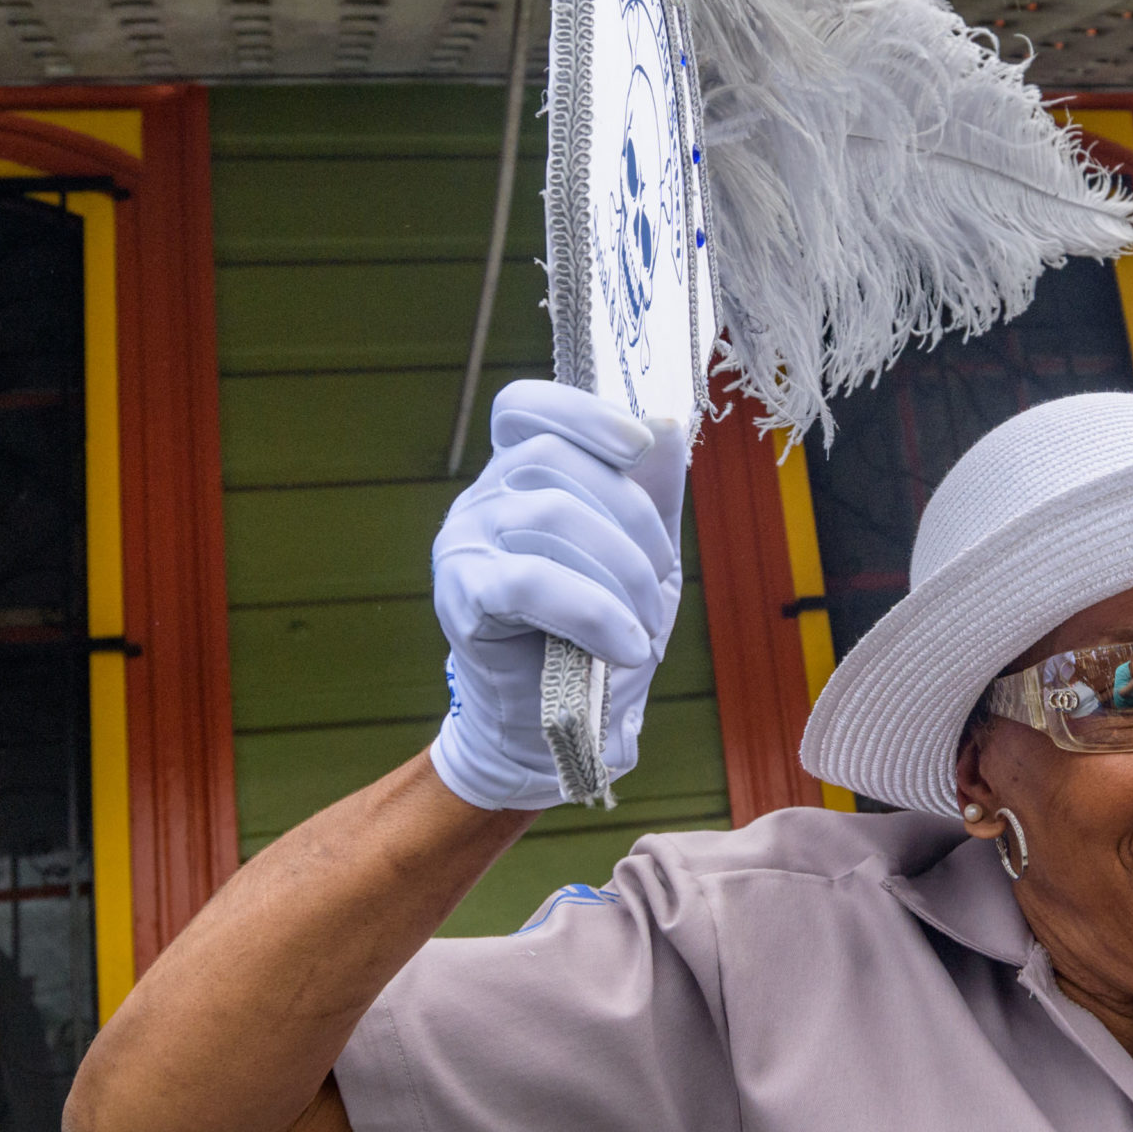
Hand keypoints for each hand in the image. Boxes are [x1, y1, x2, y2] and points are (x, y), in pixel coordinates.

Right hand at [430, 380, 685, 811]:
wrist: (561, 723)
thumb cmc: (600, 632)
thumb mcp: (643, 553)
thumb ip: (653, 488)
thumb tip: (669, 422)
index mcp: (520, 476)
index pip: (525, 408)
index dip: (581, 411)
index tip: (639, 445)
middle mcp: (482, 499)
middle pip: (555, 461)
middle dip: (632, 520)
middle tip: (660, 584)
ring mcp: (464, 544)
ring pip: (552, 517)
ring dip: (623, 574)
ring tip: (644, 628)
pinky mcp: (463, 598)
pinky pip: (533, 581)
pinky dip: (595, 612)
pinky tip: (626, 646)